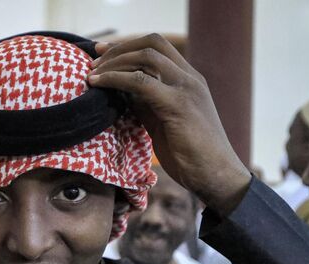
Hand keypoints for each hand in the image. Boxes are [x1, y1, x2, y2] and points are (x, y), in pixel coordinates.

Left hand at [88, 34, 250, 214]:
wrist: (215, 175)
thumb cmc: (189, 154)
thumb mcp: (163, 121)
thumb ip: (147, 103)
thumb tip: (121, 92)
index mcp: (189, 79)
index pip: (157, 46)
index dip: (126, 45)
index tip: (101, 52)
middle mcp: (190, 77)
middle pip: (151, 43)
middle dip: (118, 49)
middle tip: (93, 63)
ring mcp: (186, 88)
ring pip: (146, 56)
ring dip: (114, 62)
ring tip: (92, 75)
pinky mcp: (178, 104)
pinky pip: (140, 81)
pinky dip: (115, 78)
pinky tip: (98, 85)